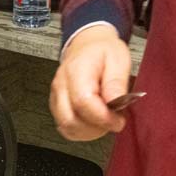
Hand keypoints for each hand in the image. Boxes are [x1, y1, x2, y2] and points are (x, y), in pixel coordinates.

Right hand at [49, 25, 133, 140]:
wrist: (88, 44)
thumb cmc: (102, 50)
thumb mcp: (118, 58)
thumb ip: (116, 82)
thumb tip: (115, 102)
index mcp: (76, 70)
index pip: (83, 102)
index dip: (103, 117)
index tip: (119, 120)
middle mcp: (62, 84)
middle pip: (70, 119)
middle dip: (96, 128)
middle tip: (113, 120)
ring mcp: (57, 95)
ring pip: (66, 126)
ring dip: (89, 132)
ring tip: (104, 120)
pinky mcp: (56, 104)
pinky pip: (65, 126)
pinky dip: (81, 131)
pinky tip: (93, 123)